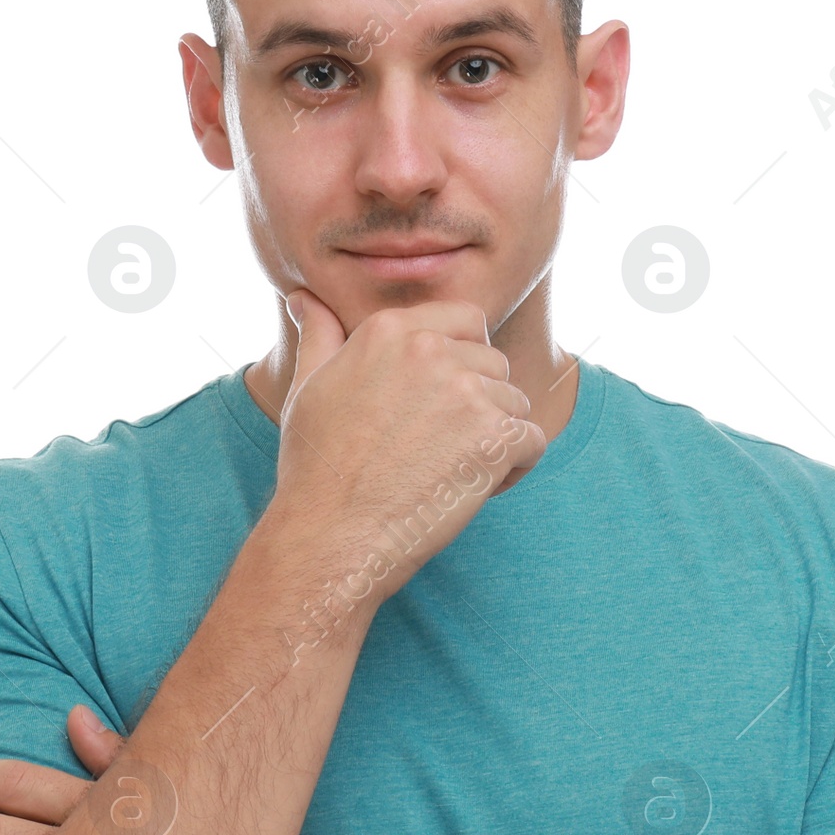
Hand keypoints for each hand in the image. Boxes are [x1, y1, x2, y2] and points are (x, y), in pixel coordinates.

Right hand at [270, 290, 545, 601]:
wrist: (331, 536)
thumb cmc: (316, 468)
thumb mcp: (308, 389)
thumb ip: (320, 334)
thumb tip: (302, 297)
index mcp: (390, 330)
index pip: (466, 320)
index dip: (463, 361)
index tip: (435, 404)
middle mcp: (431, 350)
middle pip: (494, 363)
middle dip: (480, 403)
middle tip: (436, 448)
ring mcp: (467, 392)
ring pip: (515, 402)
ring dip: (494, 438)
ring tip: (448, 471)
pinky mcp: (495, 438)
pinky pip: (532, 441)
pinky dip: (512, 470)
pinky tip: (472, 490)